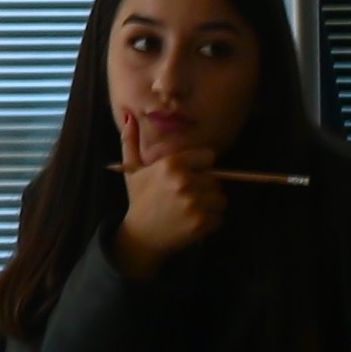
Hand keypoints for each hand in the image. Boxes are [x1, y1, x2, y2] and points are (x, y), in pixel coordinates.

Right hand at [107, 140, 224, 276]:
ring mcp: (194, 203)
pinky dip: (210, 222)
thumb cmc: (139, 200)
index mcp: (171, 165)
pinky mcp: (201, 223)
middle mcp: (184, 182)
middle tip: (186, 197)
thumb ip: (131, 141)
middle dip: (205, 188)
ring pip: (221, 199)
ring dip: (210, 205)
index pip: (208, 157)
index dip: (199, 168)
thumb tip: (129, 115)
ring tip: (191, 210)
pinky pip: (220, 217)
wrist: (140, 236)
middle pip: (216, 180)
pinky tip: (193, 222)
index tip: (187, 177)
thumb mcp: (132, 170)